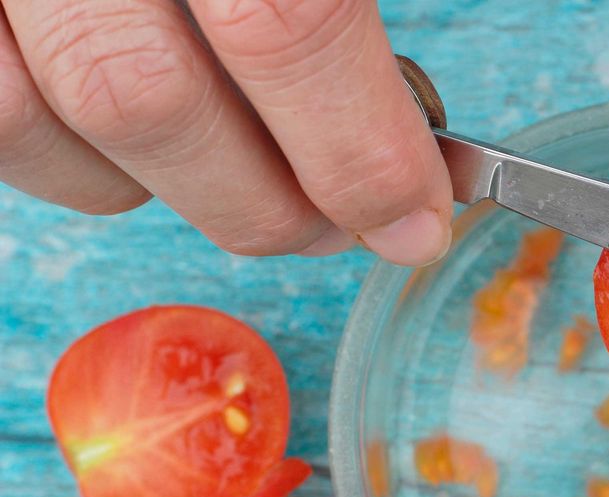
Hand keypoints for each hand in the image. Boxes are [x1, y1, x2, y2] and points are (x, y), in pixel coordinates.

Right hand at [0, 0, 451, 264]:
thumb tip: (401, 110)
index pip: (286, 22)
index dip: (360, 148)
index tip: (414, 214)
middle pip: (151, 98)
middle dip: (268, 202)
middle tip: (339, 223)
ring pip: (57, 122)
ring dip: (178, 192)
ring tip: (255, 188)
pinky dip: (84, 164)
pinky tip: (156, 151)